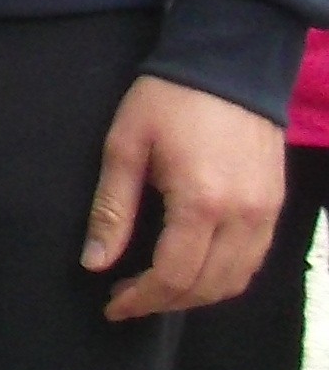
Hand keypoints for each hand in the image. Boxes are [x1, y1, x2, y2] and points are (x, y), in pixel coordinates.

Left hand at [82, 73, 289, 319]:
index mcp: (201, 202)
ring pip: (235, 280)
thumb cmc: (168, 100)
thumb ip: (111, 210)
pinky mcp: (275, 205)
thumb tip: (94, 262)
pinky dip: (223, 277)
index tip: (112, 305)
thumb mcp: (124, 147)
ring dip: (195, 295)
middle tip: (127, 299)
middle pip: (207, 287)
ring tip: (155, 289)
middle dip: (164, 302)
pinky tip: (192, 269)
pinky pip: (253, 259)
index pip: (174, 275)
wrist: (228, 64)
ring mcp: (266, 212)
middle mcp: (243, 215)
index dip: (141, 299)